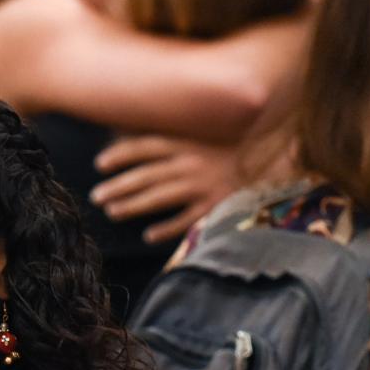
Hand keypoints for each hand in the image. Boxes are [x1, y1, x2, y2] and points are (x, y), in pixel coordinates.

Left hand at [89, 135, 239, 244]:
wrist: (274, 164)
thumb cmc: (232, 149)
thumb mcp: (204, 135)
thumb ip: (175, 137)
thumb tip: (134, 134)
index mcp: (188, 142)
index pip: (146, 146)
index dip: (121, 155)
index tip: (99, 164)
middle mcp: (191, 163)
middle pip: (146, 175)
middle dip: (118, 186)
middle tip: (95, 196)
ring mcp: (203, 186)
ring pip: (160, 197)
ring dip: (132, 205)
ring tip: (112, 212)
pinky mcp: (216, 206)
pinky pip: (186, 220)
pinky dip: (166, 229)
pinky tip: (148, 236)